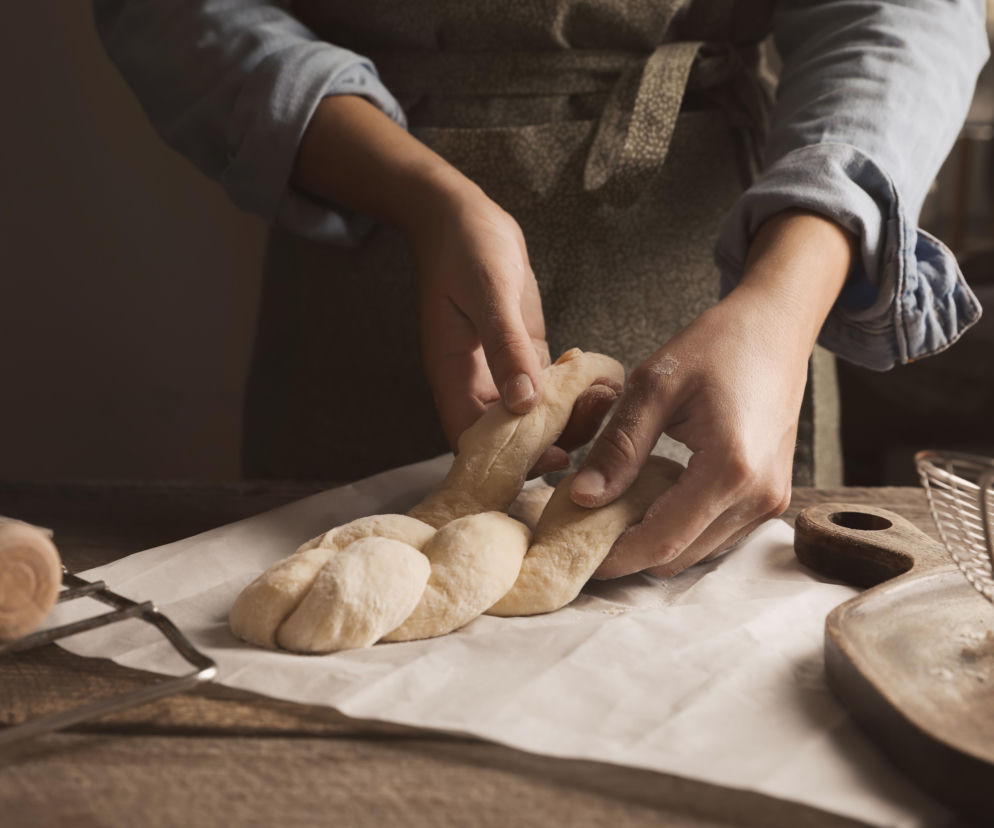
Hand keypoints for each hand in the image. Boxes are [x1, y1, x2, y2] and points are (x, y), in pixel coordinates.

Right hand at [291, 95, 616, 470]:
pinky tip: (600, 382)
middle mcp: (476, 382)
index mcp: (454, 377)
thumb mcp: (489, 295)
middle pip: (508, 437)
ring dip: (567, 418)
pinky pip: (547, 389)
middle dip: (549, 443)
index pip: (474, 438)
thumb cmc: (467, 250)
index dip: (508, 458)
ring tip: (604, 401)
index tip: (552, 456)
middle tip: (594, 429)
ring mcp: (501, 371)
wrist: (465, 217)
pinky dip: (572, 392)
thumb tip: (524, 404)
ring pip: (533, 417)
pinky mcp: (523, 354)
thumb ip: (506, 348)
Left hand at [570, 210, 853, 576]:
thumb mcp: (655, 386)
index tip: (573, 553)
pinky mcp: (771, 497)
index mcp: (730, 469)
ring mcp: (771, 501)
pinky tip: (652, 498)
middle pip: (680, 556)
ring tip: (614, 512)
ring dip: (655, 541)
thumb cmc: (717, 345)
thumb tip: (583, 497)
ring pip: (698, 552)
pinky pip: (717, 533)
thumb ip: (619, 446)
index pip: (662, 540)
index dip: (615, 557)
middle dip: (629, 552)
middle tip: (585, 530)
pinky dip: (681, 527)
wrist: (776, 328)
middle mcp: (758, 496)